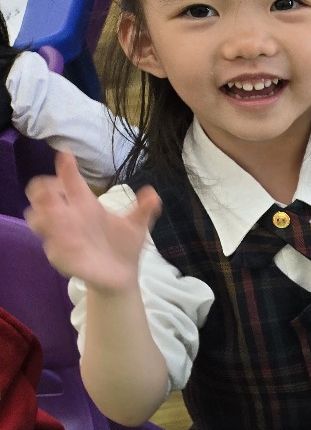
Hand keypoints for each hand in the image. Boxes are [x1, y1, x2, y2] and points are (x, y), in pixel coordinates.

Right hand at [24, 151, 158, 293]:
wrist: (122, 275)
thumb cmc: (123, 245)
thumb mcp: (137, 226)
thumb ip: (144, 210)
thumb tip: (154, 193)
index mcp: (86, 205)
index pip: (71, 182)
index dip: (66, 168)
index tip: (65, 154)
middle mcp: (70, 217)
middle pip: (41, 196)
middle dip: (42, 189)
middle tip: (53, 189)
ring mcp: (62, 236)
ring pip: (37, 219)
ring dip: (44, 215)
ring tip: (58, 213)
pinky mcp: (62, 256)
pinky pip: (52, 247)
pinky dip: (58, 243)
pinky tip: (71, 242)